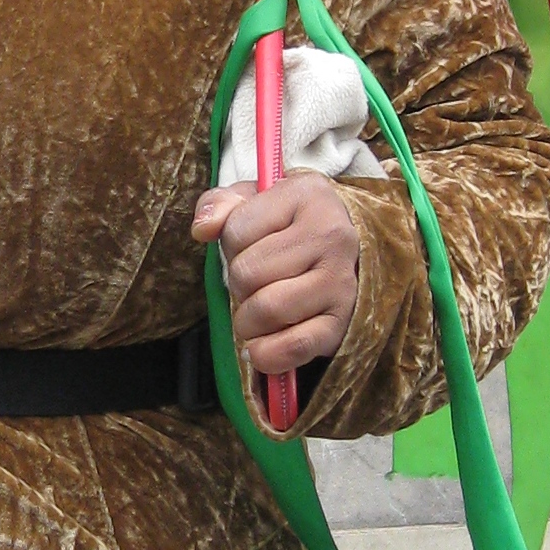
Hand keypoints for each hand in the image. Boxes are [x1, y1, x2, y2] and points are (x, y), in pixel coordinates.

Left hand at [192, 174, 360, 378]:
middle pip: (248, 273)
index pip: (236, 230)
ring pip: (267, 310)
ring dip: (248, 320)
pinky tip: (259, 347)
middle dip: (238, 284)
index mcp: (308, 195)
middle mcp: (332, 235)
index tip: (252, 245)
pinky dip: (267, 354)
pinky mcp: (342, 323)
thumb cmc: (289, 225)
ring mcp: (341, 281)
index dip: (231, 245)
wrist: (346, 253)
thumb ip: (219, 204)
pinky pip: (294, 346)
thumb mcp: (254, 200)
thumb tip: (202, 229)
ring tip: (256, 312)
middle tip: (255, 282)